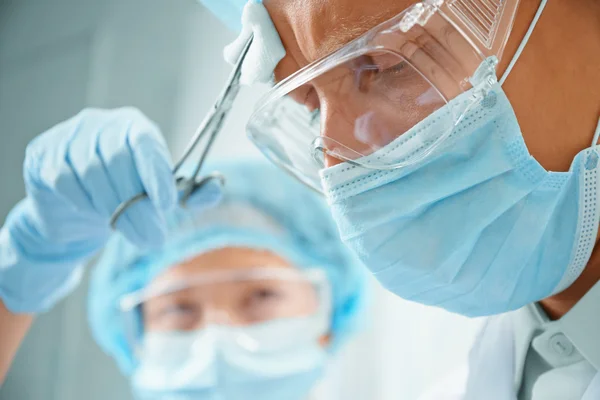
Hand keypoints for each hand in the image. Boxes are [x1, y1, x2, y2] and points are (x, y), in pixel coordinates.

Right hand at [0, 108, 219, 312]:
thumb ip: (190, 193)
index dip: (156, 173)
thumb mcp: (160, 196)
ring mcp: (69, 136)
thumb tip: (217, 187)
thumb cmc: (125, 196)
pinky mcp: (43, 155)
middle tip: (152, 236)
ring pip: (91, 173)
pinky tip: (92, 209)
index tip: (167, 205)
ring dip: (110, 208)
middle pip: (118, 162)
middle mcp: (100, 123)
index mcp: (134, 126)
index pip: (145, 142)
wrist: (76, 210)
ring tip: (122, 226)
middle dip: (137, 205)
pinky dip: (83, 202)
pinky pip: (65, 182)